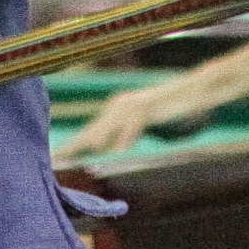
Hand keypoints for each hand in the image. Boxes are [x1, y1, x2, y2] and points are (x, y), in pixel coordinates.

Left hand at [62, 76, 205, 158]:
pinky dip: (123, 139)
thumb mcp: (140, 125)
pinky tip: (116, 151)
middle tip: (59, 158)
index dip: (74, 143)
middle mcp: (120, 103)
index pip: (91, 129)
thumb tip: (108, 153)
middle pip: (94, 128)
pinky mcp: (148, 106)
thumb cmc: (166, 110)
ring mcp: (133, 104)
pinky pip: (133, 126)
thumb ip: (123, 135)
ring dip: (94, 142)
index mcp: (116, 107)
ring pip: (109, 126)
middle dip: (76, 144)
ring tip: (79, 154)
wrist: (190, 90)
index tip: (58, 156)